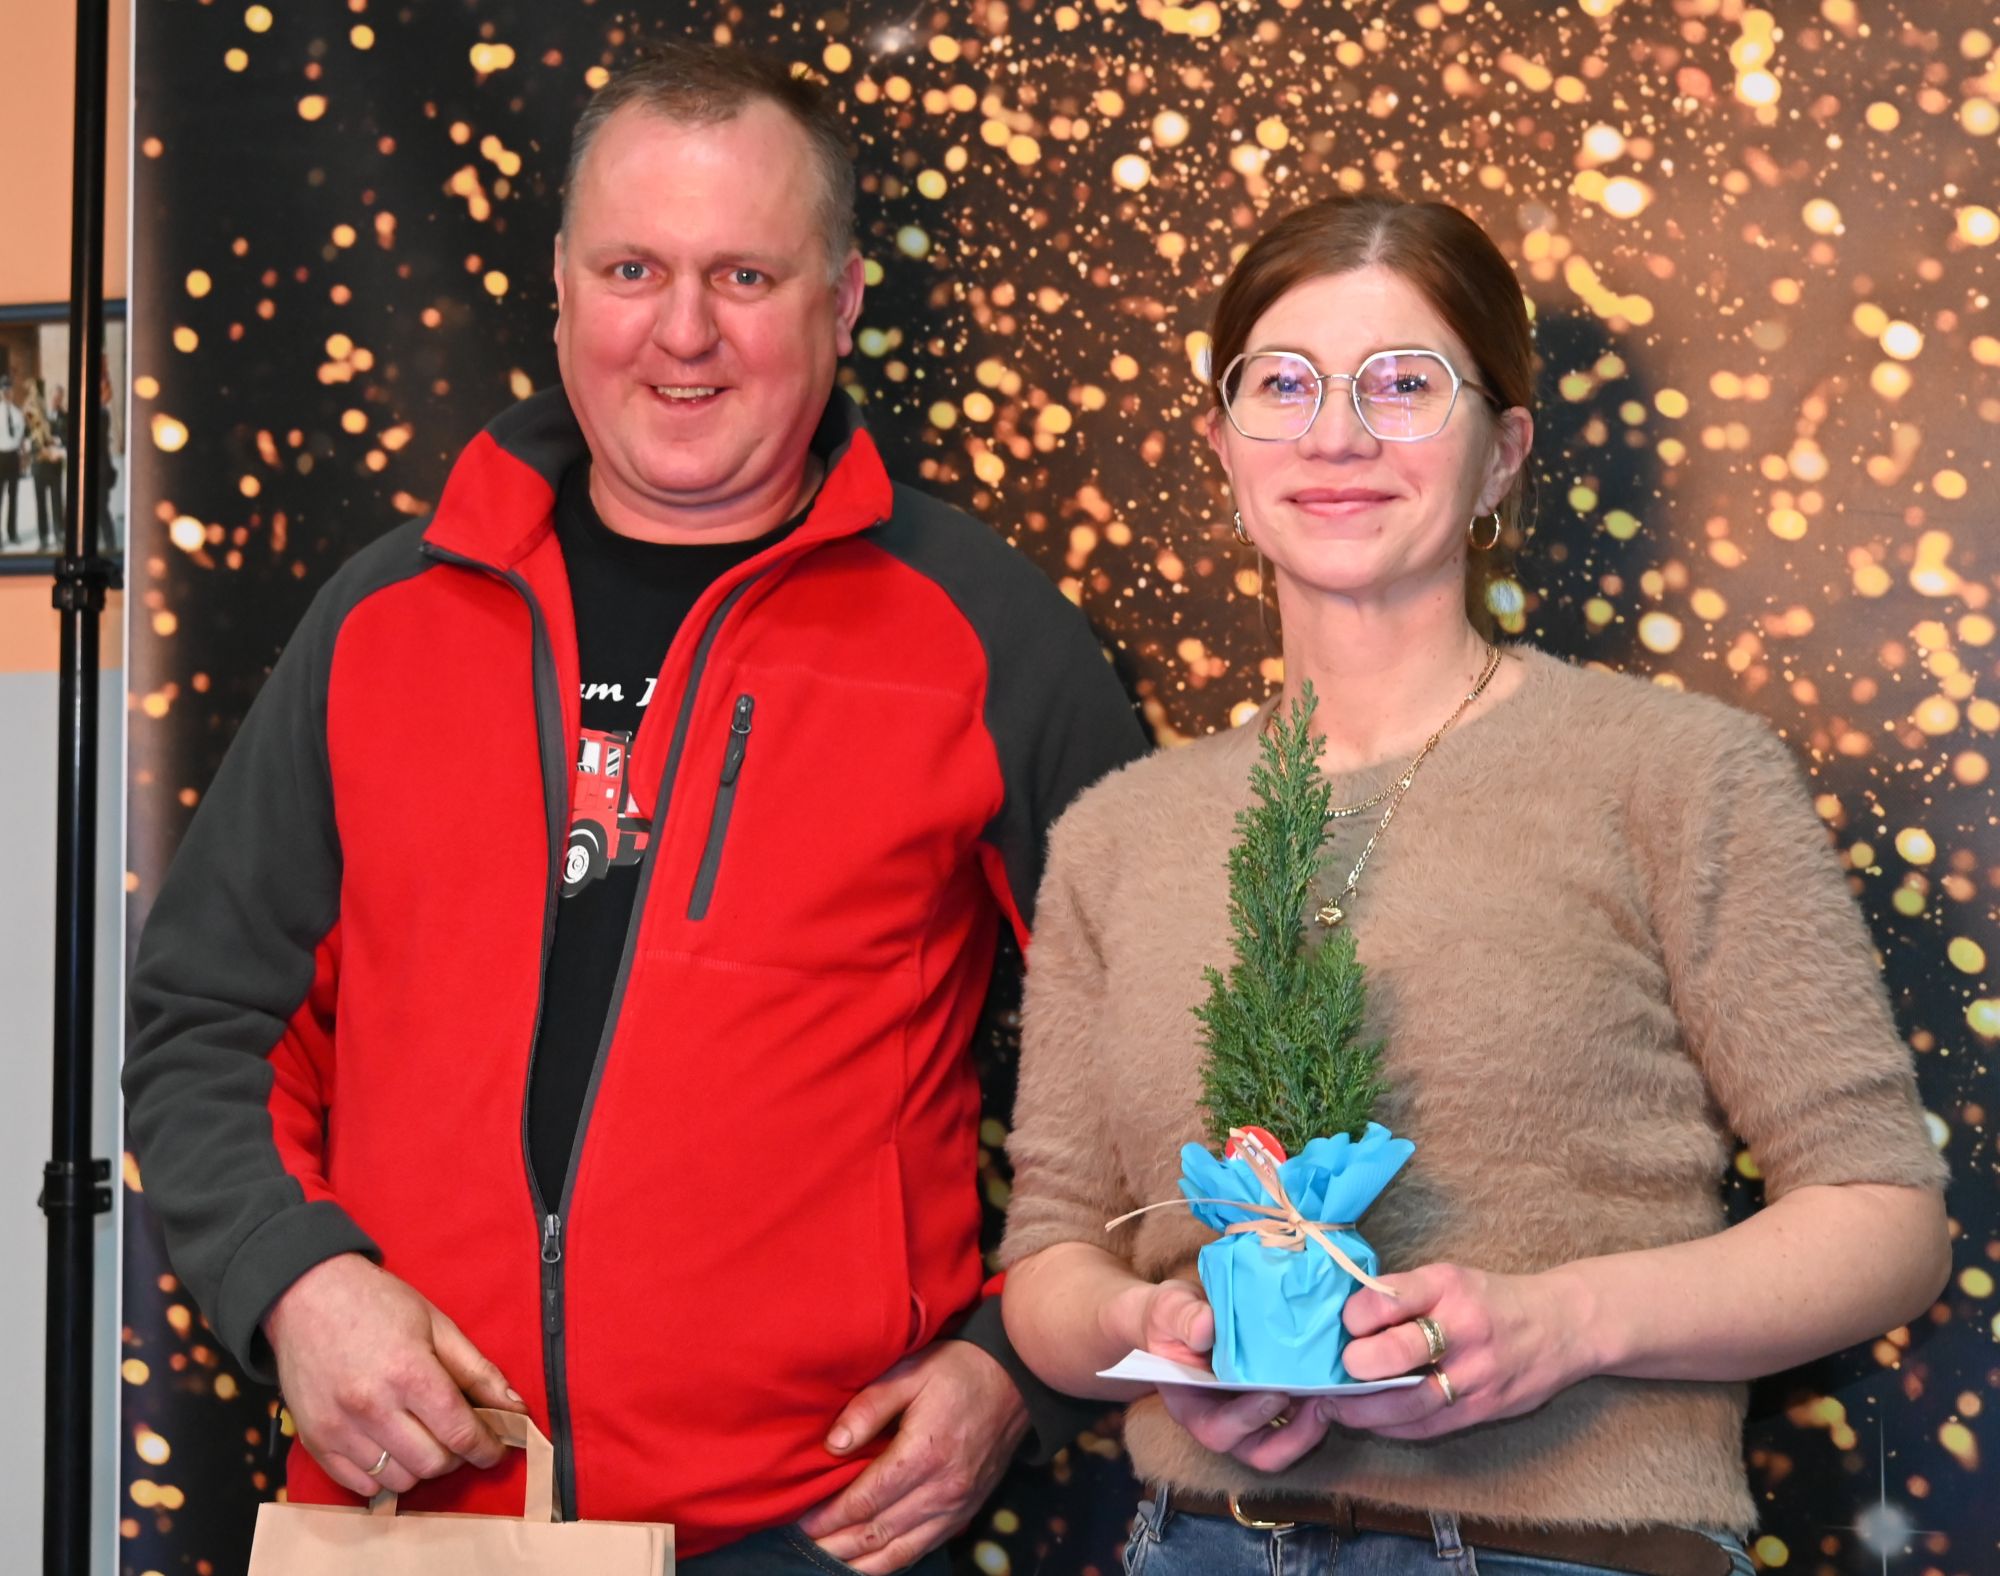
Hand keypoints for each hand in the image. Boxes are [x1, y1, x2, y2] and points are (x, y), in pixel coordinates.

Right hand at [264, 1252, 524, 1497]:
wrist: (306, 1295)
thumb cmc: (377, 1303)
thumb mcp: (437, 1324)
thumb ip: (477, 1370)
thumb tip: (516, 1407)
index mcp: (409, 1373)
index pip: (460, 1433)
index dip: (487, 1448)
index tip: (496, 1449)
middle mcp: (372, 1407)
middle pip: (432, 1463)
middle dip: (457, 1456)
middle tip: (459, 1436)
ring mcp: (339, 1428)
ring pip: (397, 1480)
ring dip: (420, 1468)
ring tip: (424, 1439)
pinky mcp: (315, 1441)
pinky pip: (359, 1485)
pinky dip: (383, 1477)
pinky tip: (392, 1450)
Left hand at [797, 1339, 1027, 1573]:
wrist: (1016, 1380)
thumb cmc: (957, 1371)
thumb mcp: (910, 1373)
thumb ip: (869, 1407)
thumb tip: (833, 1445)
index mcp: (924, 1455)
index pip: (866, 1500)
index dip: (830, 1515)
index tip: (802, 1520)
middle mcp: (942, 1490)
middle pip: (878, 1532)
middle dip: (837, 1544)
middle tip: (804, 1546)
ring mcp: (957, 1507)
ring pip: (900, 1551)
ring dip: (860, 1561)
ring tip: (828, 1559)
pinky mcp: (966, 1512)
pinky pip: (923, 1549)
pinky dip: (892, 1561)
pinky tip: (868, 1562)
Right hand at [1136, 1277, 1331, 1470]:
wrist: (1185, 1314)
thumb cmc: (1171, 1317)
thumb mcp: (1168, 1309)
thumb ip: (1181, 1318)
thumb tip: (1205, 1328)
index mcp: (1192, 1408)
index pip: (1218, 1431)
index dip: (1246, 1421)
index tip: (1273, 1393)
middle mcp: (1225, 1421)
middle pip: (1261, 1453)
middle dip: (1294, 1438)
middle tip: (1319, 1405)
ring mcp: (1254, 1416)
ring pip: (1287, 1442)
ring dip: (1313, 1427)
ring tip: (1333, 1395)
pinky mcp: (1278, 1401)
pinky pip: (1300, 1417)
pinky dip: (1319, 1406)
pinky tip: (1336, 1382)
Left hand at [1314, 1263, 1596, 1440]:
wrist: (1563, 1327)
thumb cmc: (1491, 1299)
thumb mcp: (1449, 1278)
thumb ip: (1402, 1296)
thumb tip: (1344, 1320)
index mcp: (1447, 1286)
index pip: (1387, 1298)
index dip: (1354, 1315)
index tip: (1344, 1324)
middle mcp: (1462, 1329)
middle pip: (1397, 1353)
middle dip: (1357, 1364)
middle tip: (1339, 1368)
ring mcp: (1475, 1375)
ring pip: (1408, 1403)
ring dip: (1363, 1409)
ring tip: (1335, 1406)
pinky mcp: (1482, 1410)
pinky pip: (1426, 1426)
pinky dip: (1391, 1426)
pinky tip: (1370, 1419)